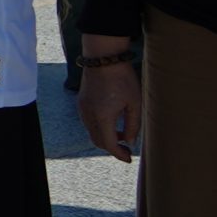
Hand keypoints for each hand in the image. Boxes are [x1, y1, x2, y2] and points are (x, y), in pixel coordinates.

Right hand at [77, 43, 141, 162]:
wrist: (103, 58)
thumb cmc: (122, 78)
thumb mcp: (134, 103)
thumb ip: (133, 125)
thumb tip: (130, 141)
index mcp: (102, 117)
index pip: (109, 144)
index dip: (119, 154)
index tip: (129, 158)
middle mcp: (89, 115)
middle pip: (98, 141)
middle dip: (112, 148)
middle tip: (127, 149)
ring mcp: (83, 108)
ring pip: (92, 132)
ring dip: (105, 137)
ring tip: (121, 135)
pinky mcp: (82, 102)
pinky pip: (88, 122)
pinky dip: (99, 128)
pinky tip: (111, 122)